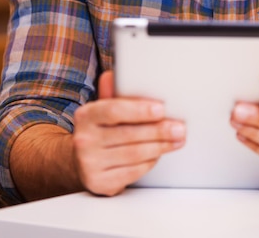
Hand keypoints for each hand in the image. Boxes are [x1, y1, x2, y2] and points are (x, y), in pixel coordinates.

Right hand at [72, 70, 185, 195]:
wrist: (79, 161)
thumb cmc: (98, 130)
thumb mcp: (101, 109)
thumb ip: (111, 94)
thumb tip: (113, 75)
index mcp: (85, 116)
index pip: (113, 111)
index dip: (139, 110)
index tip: (161, 109)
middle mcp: (84, 140)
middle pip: (129, 134)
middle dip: (159, 131)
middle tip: (179, 128)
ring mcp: (90, 163)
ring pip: (134, 154)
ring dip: (160, 146)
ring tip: (176, 140)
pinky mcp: (100, 183)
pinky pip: (134, 171)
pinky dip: (150, 161)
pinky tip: (159, 153)